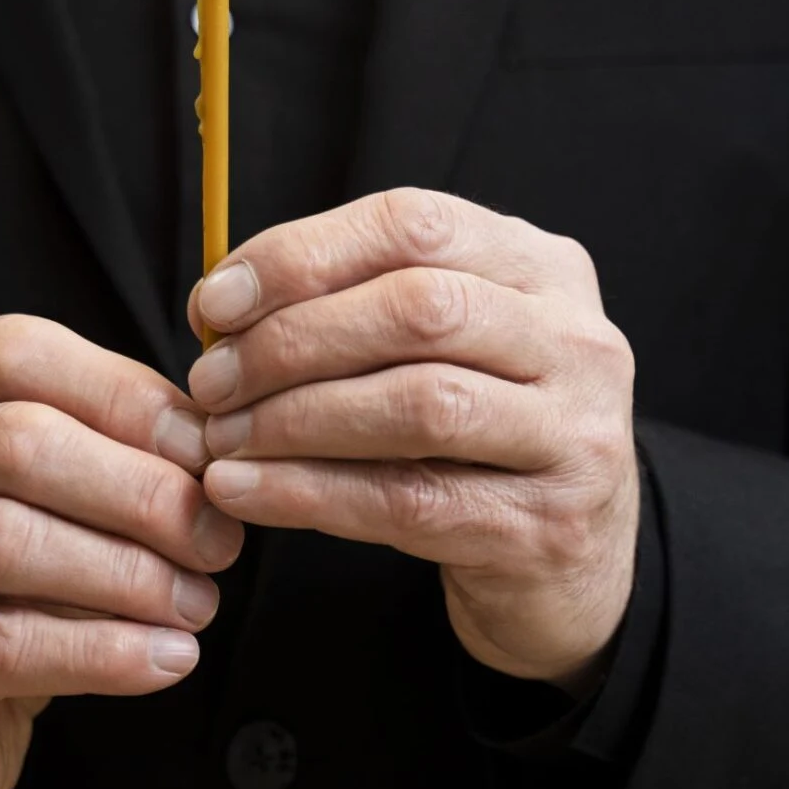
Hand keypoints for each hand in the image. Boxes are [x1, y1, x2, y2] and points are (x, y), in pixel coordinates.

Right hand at [0, 315, 242, 788]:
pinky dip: (98, 652)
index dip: (123, 396)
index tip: (209, 455)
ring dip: (123, 573)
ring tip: (195, 605)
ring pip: (0, 540)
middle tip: (216, 542)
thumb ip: (115, 458)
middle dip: (136, 490)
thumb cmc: (13, 588)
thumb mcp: (60, 502)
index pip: (17, 355)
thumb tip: (212, 452)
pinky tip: (162, 660)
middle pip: (13, 443)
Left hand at [185, 189, 637, 692]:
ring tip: (221, 436)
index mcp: (542, 267)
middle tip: (211, 381)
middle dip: (292, 341)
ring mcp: (574, 436)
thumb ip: (358, 307)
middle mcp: (577, 340)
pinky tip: (243, 490)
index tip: (215, 301)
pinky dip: (308, 493)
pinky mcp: (546, 527)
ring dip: (294, 419)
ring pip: (418, 405)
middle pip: (419, 310)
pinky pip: (407, 501)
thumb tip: (222, 305)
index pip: (414, 226)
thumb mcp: (445, 347)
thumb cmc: (476, 434)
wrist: (568, 562)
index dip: (303, 255)